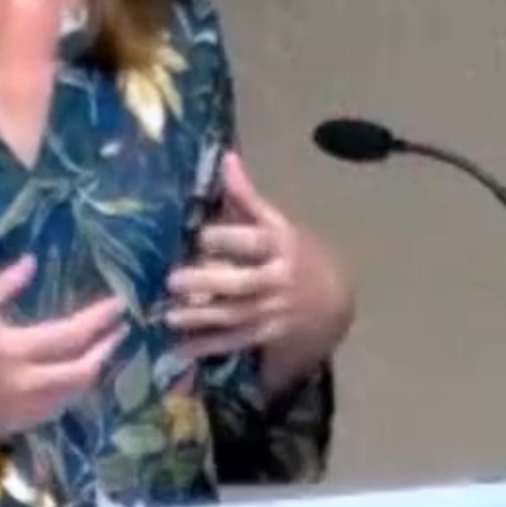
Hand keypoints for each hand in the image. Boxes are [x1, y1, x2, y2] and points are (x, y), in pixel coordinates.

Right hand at [0, 256, 124, 450]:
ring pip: (72, 394)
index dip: (99, 320)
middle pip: (82, 371)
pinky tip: (72, 380)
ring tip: (101, 351)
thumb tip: (32, 263)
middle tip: (120, 331)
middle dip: (106, 349)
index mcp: (12, 350)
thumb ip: (0, 287)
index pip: (70, 335)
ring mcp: (21, 409)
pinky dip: (71, 392)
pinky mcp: (13, 424)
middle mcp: (25, 384)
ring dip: (92, 372)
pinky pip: (55, 410)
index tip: (119, 305)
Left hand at [166, 152, 352, 370]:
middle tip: (172, 280)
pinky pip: (234, 342)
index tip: (200, 236)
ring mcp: (273, 311)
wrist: (335, 303)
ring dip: (201, 317)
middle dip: (208, 282)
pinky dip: (208, 345)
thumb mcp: (280, 224)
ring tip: (170, 314)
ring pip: (235, 314)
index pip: (255, 241)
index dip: (229, 239)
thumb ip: (249, 198)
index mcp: (282, 245)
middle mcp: (279, 279)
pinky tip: (180, 347)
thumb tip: (226, 159)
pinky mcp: (266, 336)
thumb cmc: (300, 256)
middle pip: (242, 282)